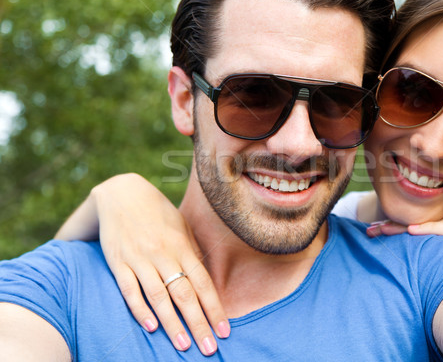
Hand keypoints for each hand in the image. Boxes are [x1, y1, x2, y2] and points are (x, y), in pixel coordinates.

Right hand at [90, 173, 228, 354]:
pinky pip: (129, 289)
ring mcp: (140, 258)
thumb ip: (192, 253)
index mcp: (182, 246)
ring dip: (172, 323)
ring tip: (183, 345)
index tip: (225, 330)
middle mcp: (163, 253)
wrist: (122, 194)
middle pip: (184, 294)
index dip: (215, 308)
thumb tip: (205, 281)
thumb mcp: (181, 228)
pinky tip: (150, 327)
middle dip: (198, 323)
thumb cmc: (158, 214)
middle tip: (209, 349)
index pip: (203, 283)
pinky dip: (139, 309)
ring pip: (158, 296)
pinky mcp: (118, 262)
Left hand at [367, 211, 442, 297]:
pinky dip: (438, 229)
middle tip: (370, 232)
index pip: (426, 227)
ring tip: (386, 231)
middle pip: (428, 223)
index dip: (399, 229)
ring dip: (411, 227)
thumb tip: (422, 270)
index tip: (373, 233)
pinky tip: (416, 231)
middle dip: (397, 226)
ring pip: (440, 224)